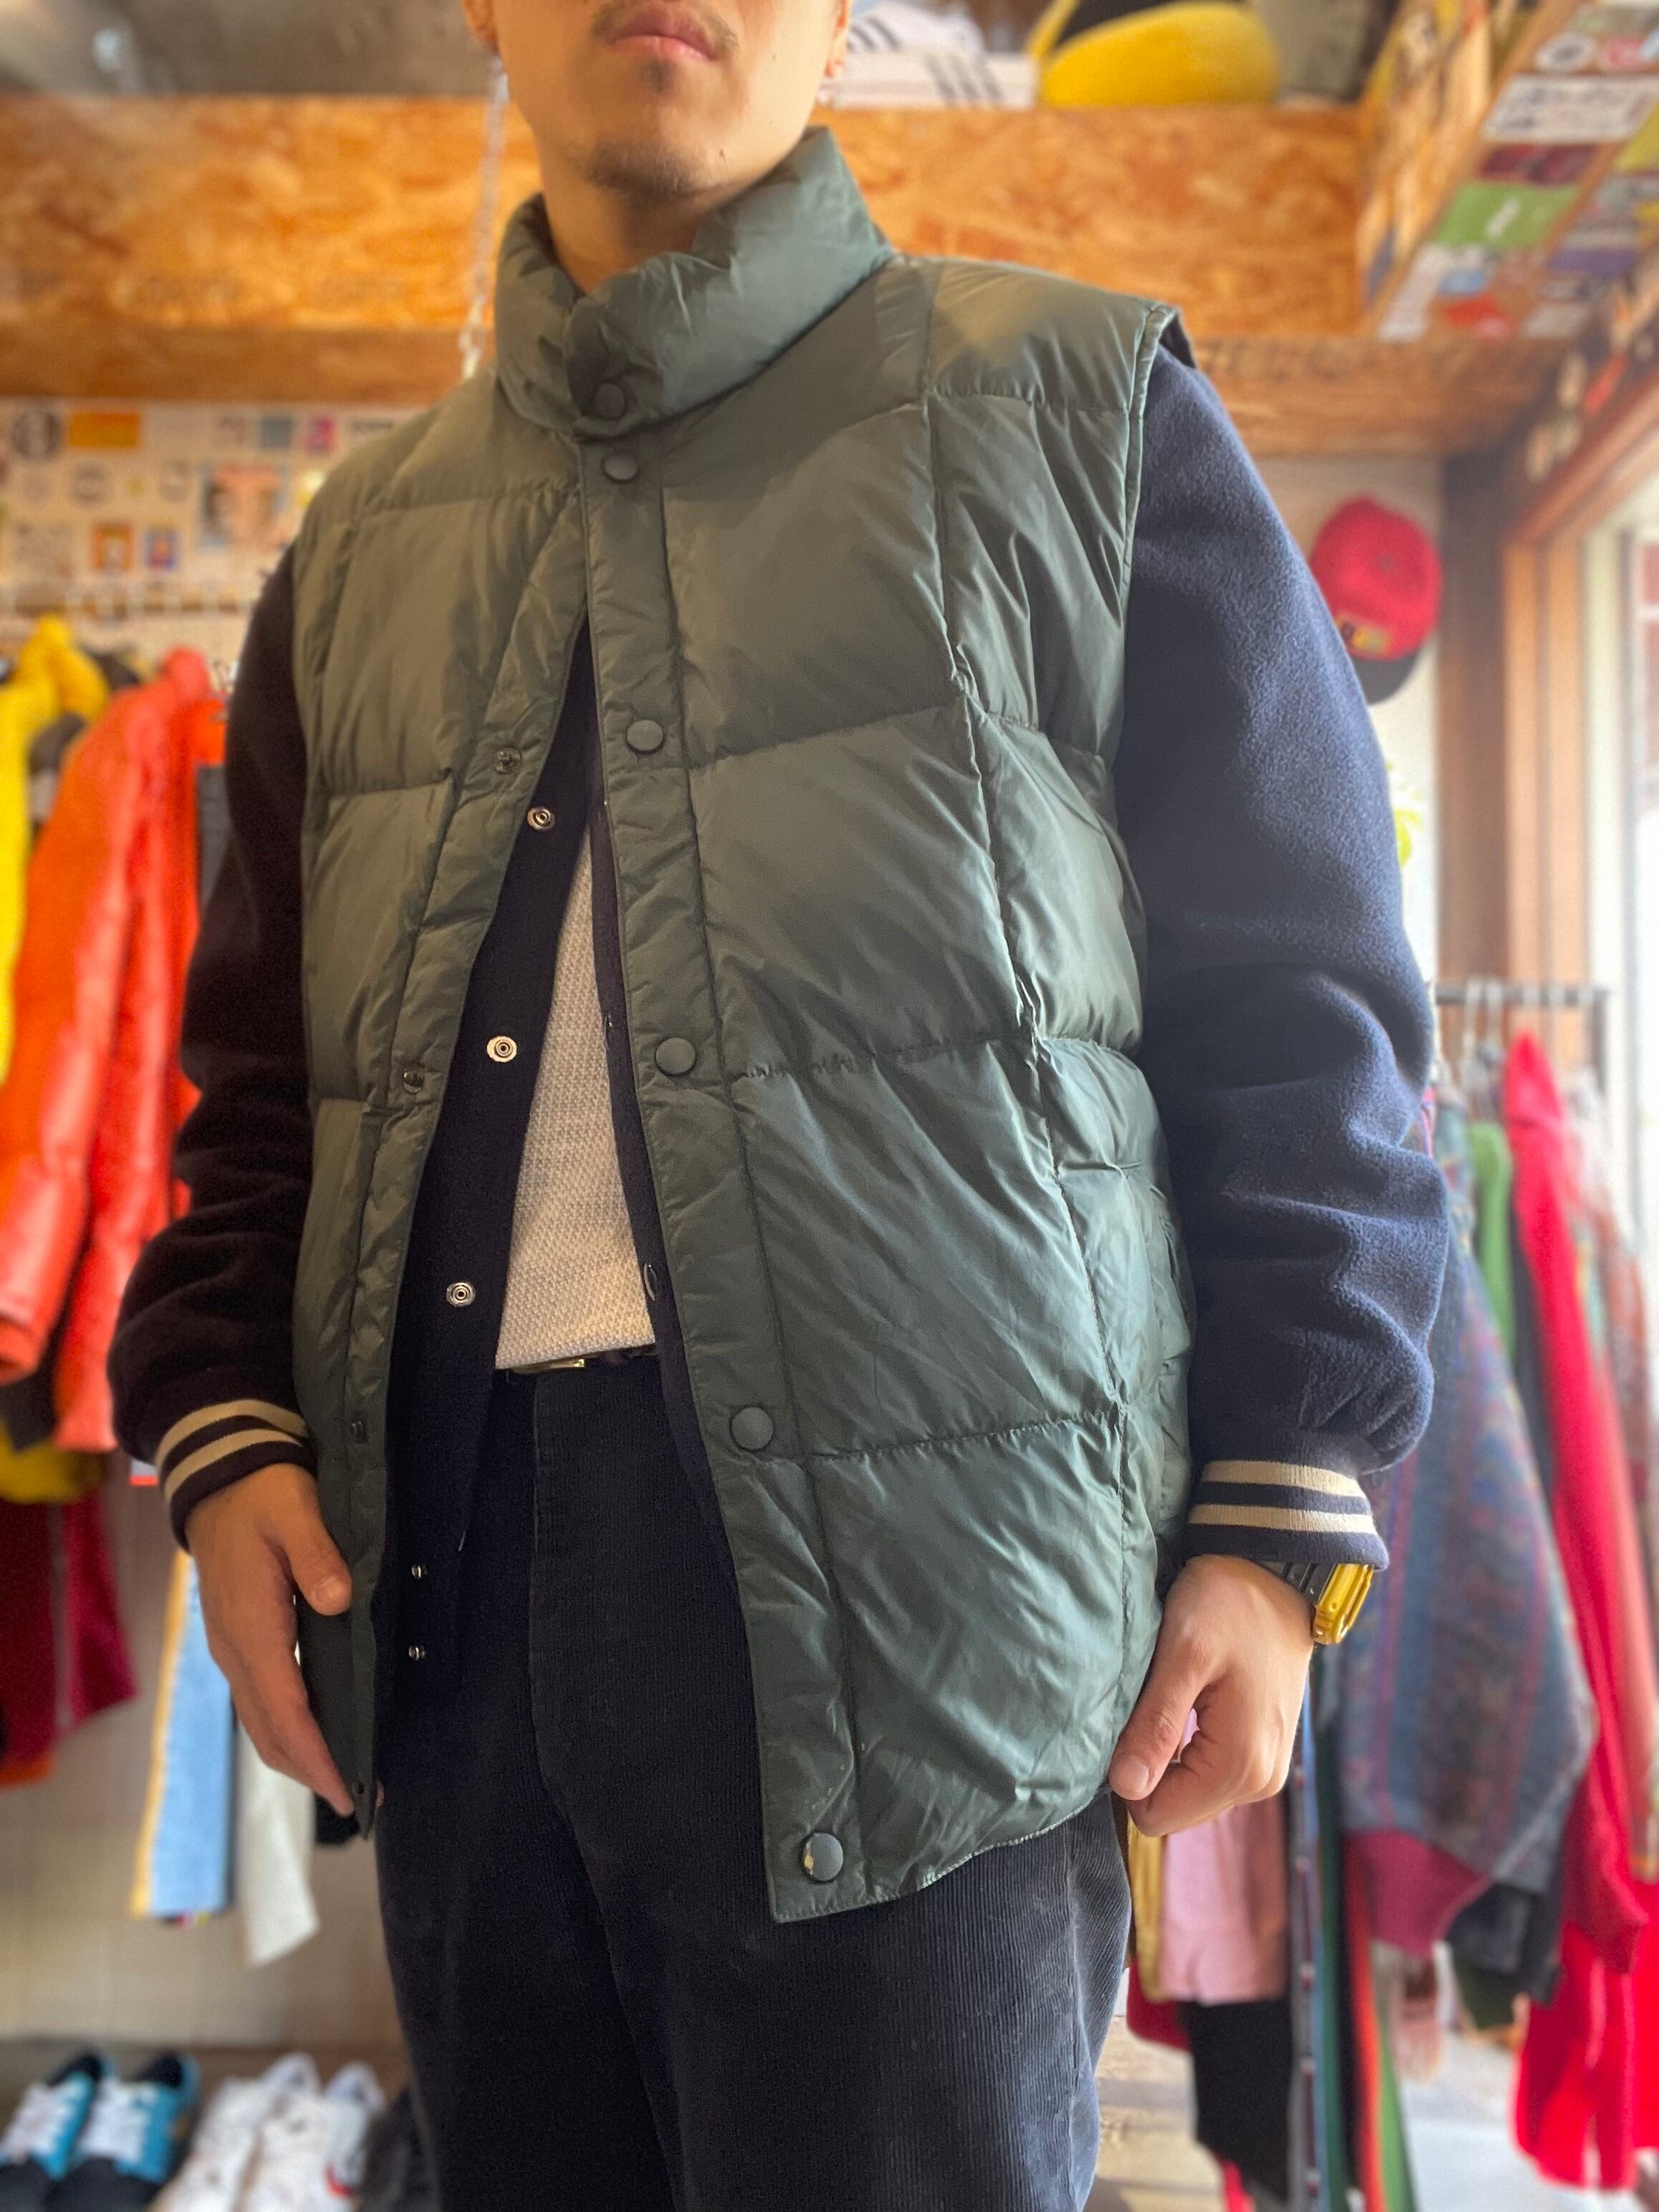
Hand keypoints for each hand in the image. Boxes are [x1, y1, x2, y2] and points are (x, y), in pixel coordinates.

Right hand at [187, 1462, 354, 1816]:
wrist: (218, 1481)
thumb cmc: (263, 1494)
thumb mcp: (295, 1509)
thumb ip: (317, 1554)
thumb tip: (340, 1601)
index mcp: (251, 1625)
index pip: (285, 1707)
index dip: (316, 1753)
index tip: (347, 1789)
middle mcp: (235, 1650)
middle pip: (269, 1730)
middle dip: (312, 1770)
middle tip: (364, 1799)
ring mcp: (232, 1650)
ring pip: (261, 1722)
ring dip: (300, 1757)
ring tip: (348, 1778)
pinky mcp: (238, 1644)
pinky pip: (261, 1703)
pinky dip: (288, 1731)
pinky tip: (320, 1736)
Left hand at [1107, 1554, 1312, 1835]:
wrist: (1276, 1573)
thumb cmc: (1228, 1604)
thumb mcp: (1183, 1656)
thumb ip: (1156, 1726)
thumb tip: (1125, 1787)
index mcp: (1240, 1766)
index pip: (1156, 1815)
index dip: (1127, 1773)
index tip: (1126, 1720)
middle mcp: (1260, 1781)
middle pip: (1173, 1808)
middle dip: (1148, 1763)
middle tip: (1146, 1701)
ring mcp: (1265, 1768)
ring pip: (1188, 1791)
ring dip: (1167, 1751)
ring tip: (1167, 1695)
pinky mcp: (1262, 1751)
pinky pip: (1207, 1771)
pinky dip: (1187, 1744)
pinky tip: (1187, 1700)